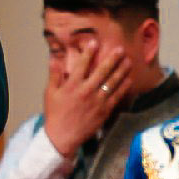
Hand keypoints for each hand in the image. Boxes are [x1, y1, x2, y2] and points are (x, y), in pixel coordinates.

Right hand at [41, 40, 134, 157]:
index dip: (89, 52)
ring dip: (121, 70)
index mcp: (72, 85)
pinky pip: (116, 96)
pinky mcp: (104, 111)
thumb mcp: (50, 93)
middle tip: (120, 49)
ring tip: (128, 61)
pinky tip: (128, 79)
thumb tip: (53, 59)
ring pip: (112, 82)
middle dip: (112, 58)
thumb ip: (54, 75)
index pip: (82, 64)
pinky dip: (123, 87)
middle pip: (102, 71)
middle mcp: (86, 91)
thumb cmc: (55, 115)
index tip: (94, 42)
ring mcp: (97, 101)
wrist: (62, 137)